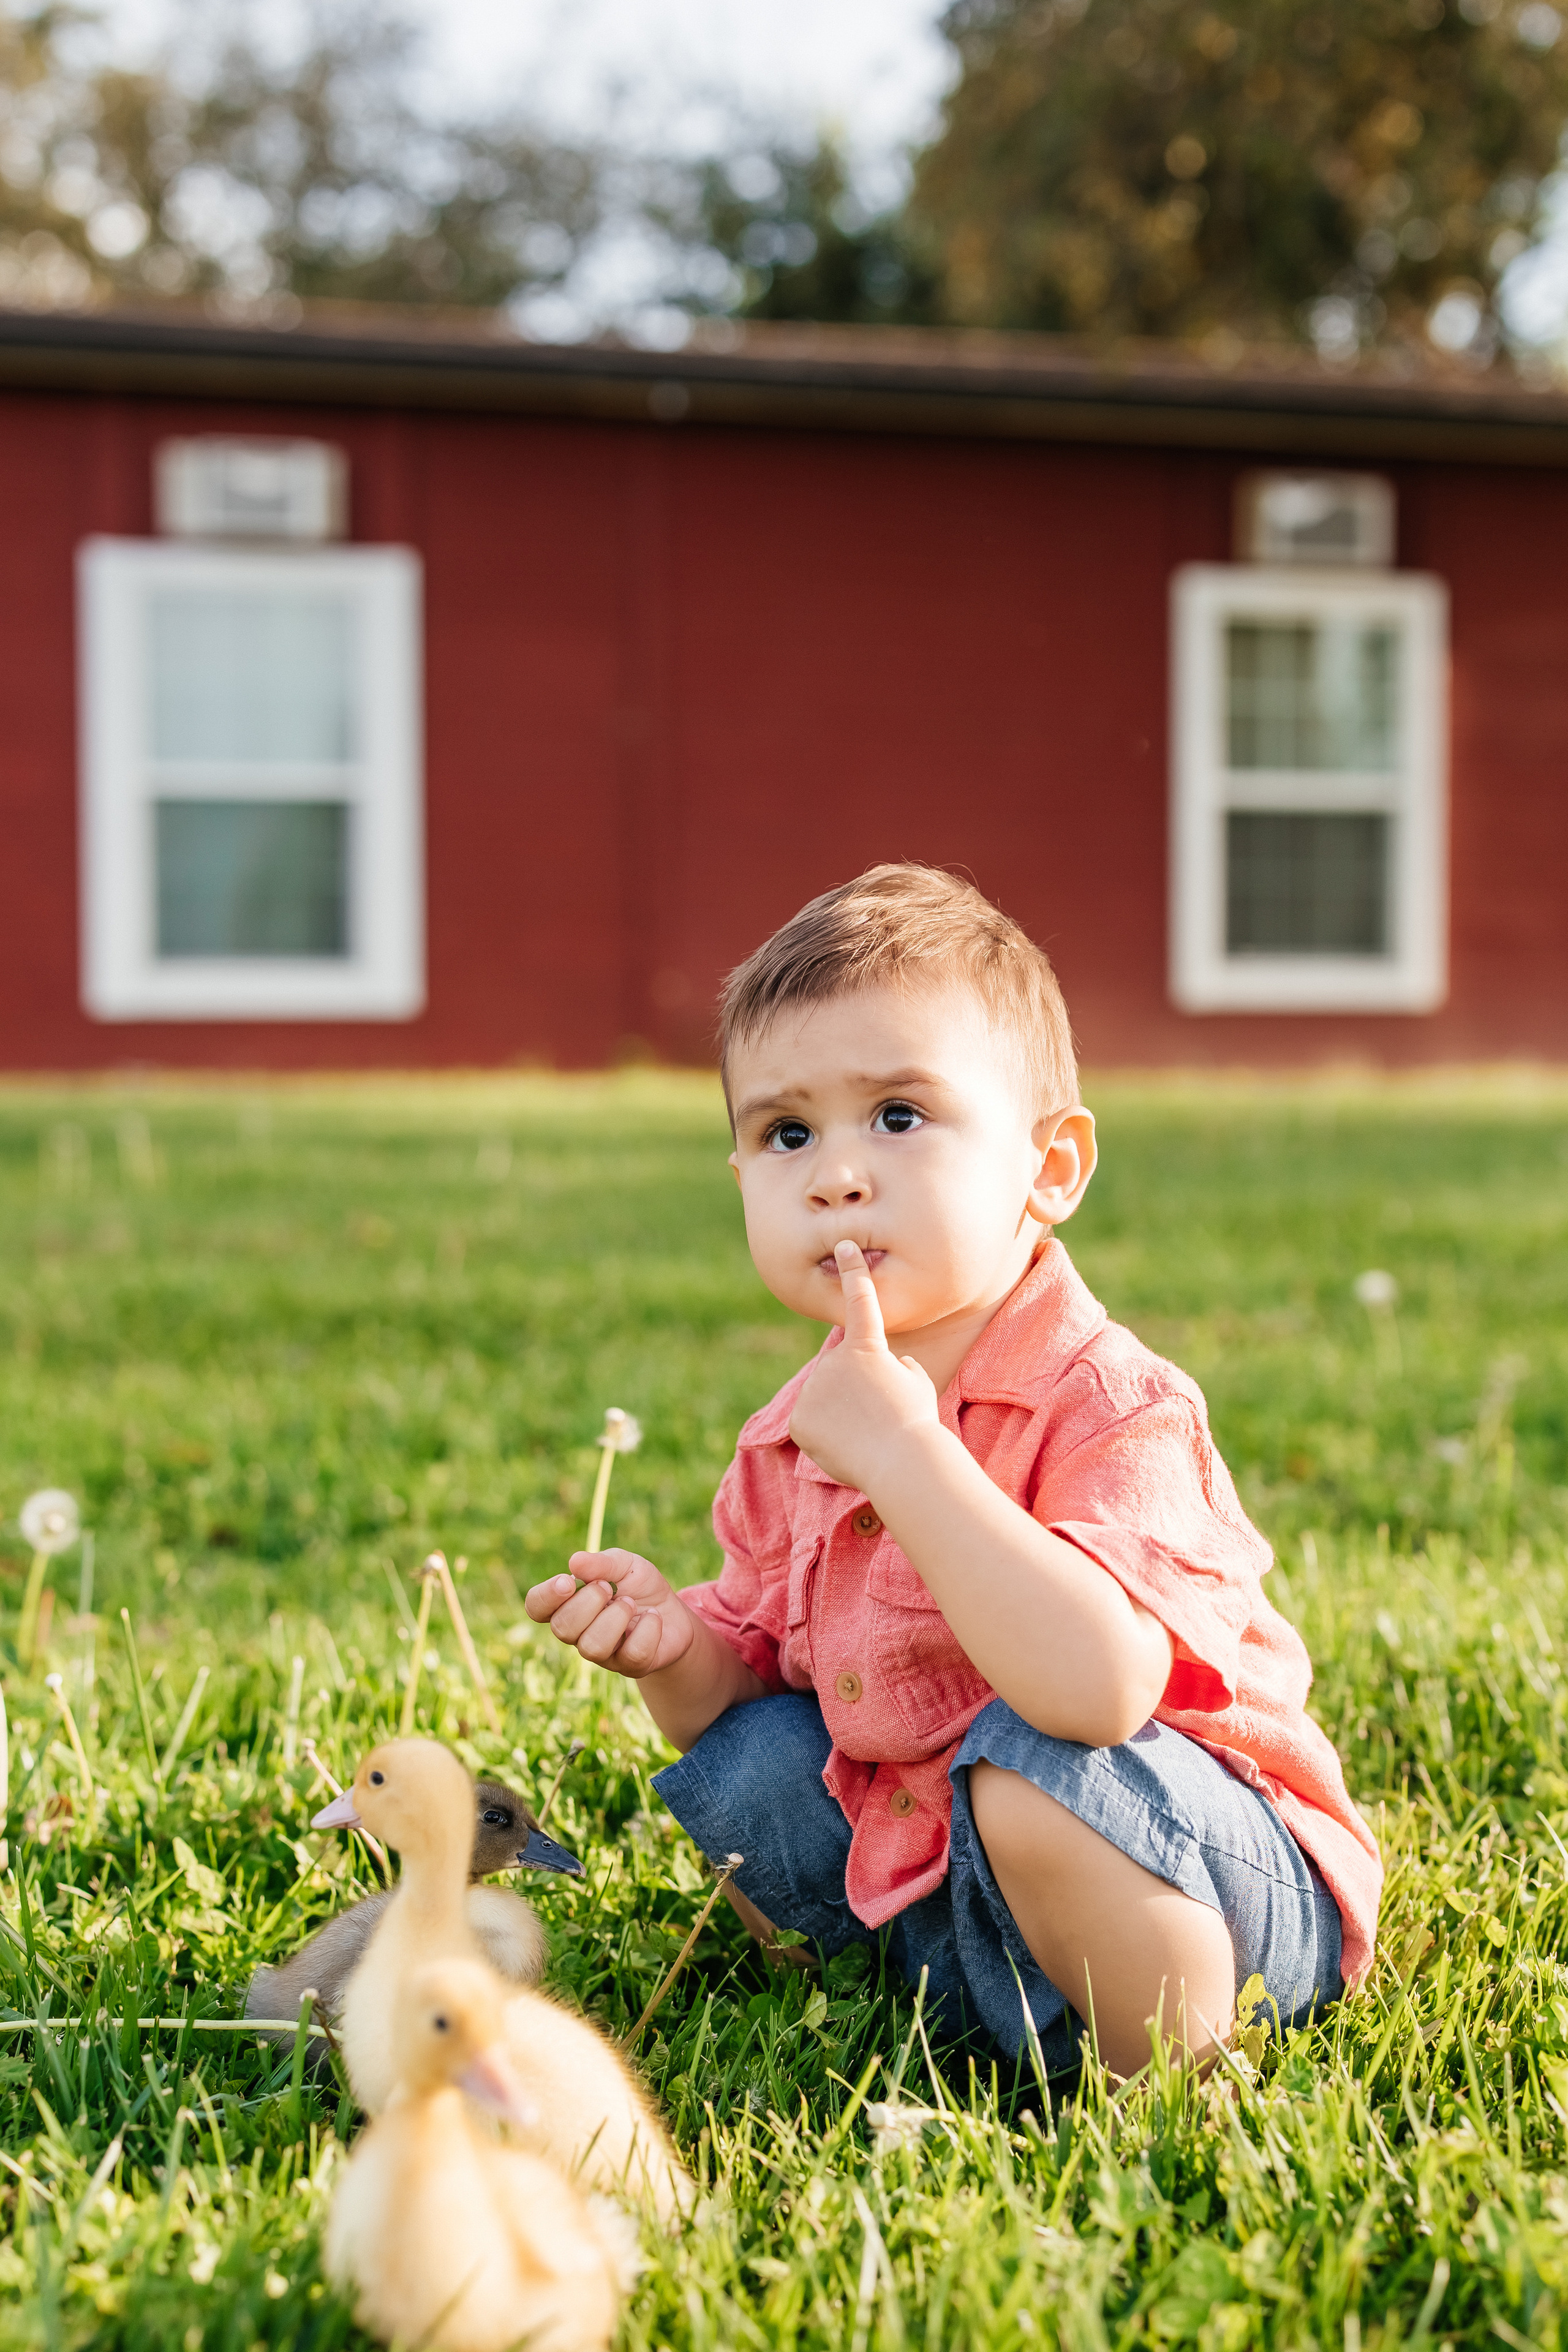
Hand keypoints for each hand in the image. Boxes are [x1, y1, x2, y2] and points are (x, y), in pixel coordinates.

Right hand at [524, 1548, 696, 1679]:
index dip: (545, 1596)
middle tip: (610, 1588)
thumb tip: (574, 1562)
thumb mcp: (625, 1565)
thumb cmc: (640, 1588)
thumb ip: (601, 1563)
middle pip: (562, 1628)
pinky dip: (647, 1629)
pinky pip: (631, 1653)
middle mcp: (579, 1633)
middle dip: (589, 1602)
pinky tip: (653, 1617)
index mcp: (569, 1604)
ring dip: (615, 1617)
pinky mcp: (630, 1667)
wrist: (676, 1614)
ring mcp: (603, 1654)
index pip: (536, 1607)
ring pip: (592, 1647)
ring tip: (632, 1603)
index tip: (567, 1581)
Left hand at [788, 1239, 940, 1491]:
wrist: (900, 1460)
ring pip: (823, 1398)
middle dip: (851, 1389)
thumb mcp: (917, 1384)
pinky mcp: (800, 1416)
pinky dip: (823, 1436)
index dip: (853, 1270)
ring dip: (839, 1414)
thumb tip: (892, 1367)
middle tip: (874, 1415)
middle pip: (838, 1370)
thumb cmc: (915, 1422)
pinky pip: (810, 1424)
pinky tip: (844, 1446)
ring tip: (863, 1434)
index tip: (844, 1244)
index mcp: (868, 1347)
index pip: (861, 1300)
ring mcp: (815, 1387)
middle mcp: (835, 1360)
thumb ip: (899, 1368)